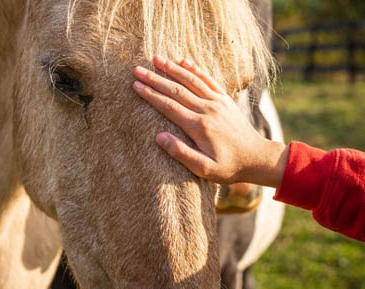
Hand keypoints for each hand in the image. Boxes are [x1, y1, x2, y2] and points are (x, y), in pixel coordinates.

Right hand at [132, 56, 288, 186]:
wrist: (257, 158)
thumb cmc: (229, 167)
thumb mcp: (204, 169)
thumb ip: (181, 153)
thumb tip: (159, 137)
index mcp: (199, 126)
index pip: (169, 106)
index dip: (151, 95)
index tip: (136, 86)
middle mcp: (207, 109)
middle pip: (176, 90)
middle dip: (155, 78)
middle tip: (137, 69)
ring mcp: (217, 102)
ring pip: (191, 80)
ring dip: (172, 68)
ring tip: (156, 58)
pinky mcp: (225, 99)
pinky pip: (208, 80)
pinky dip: (195, 69)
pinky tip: (184, 60)